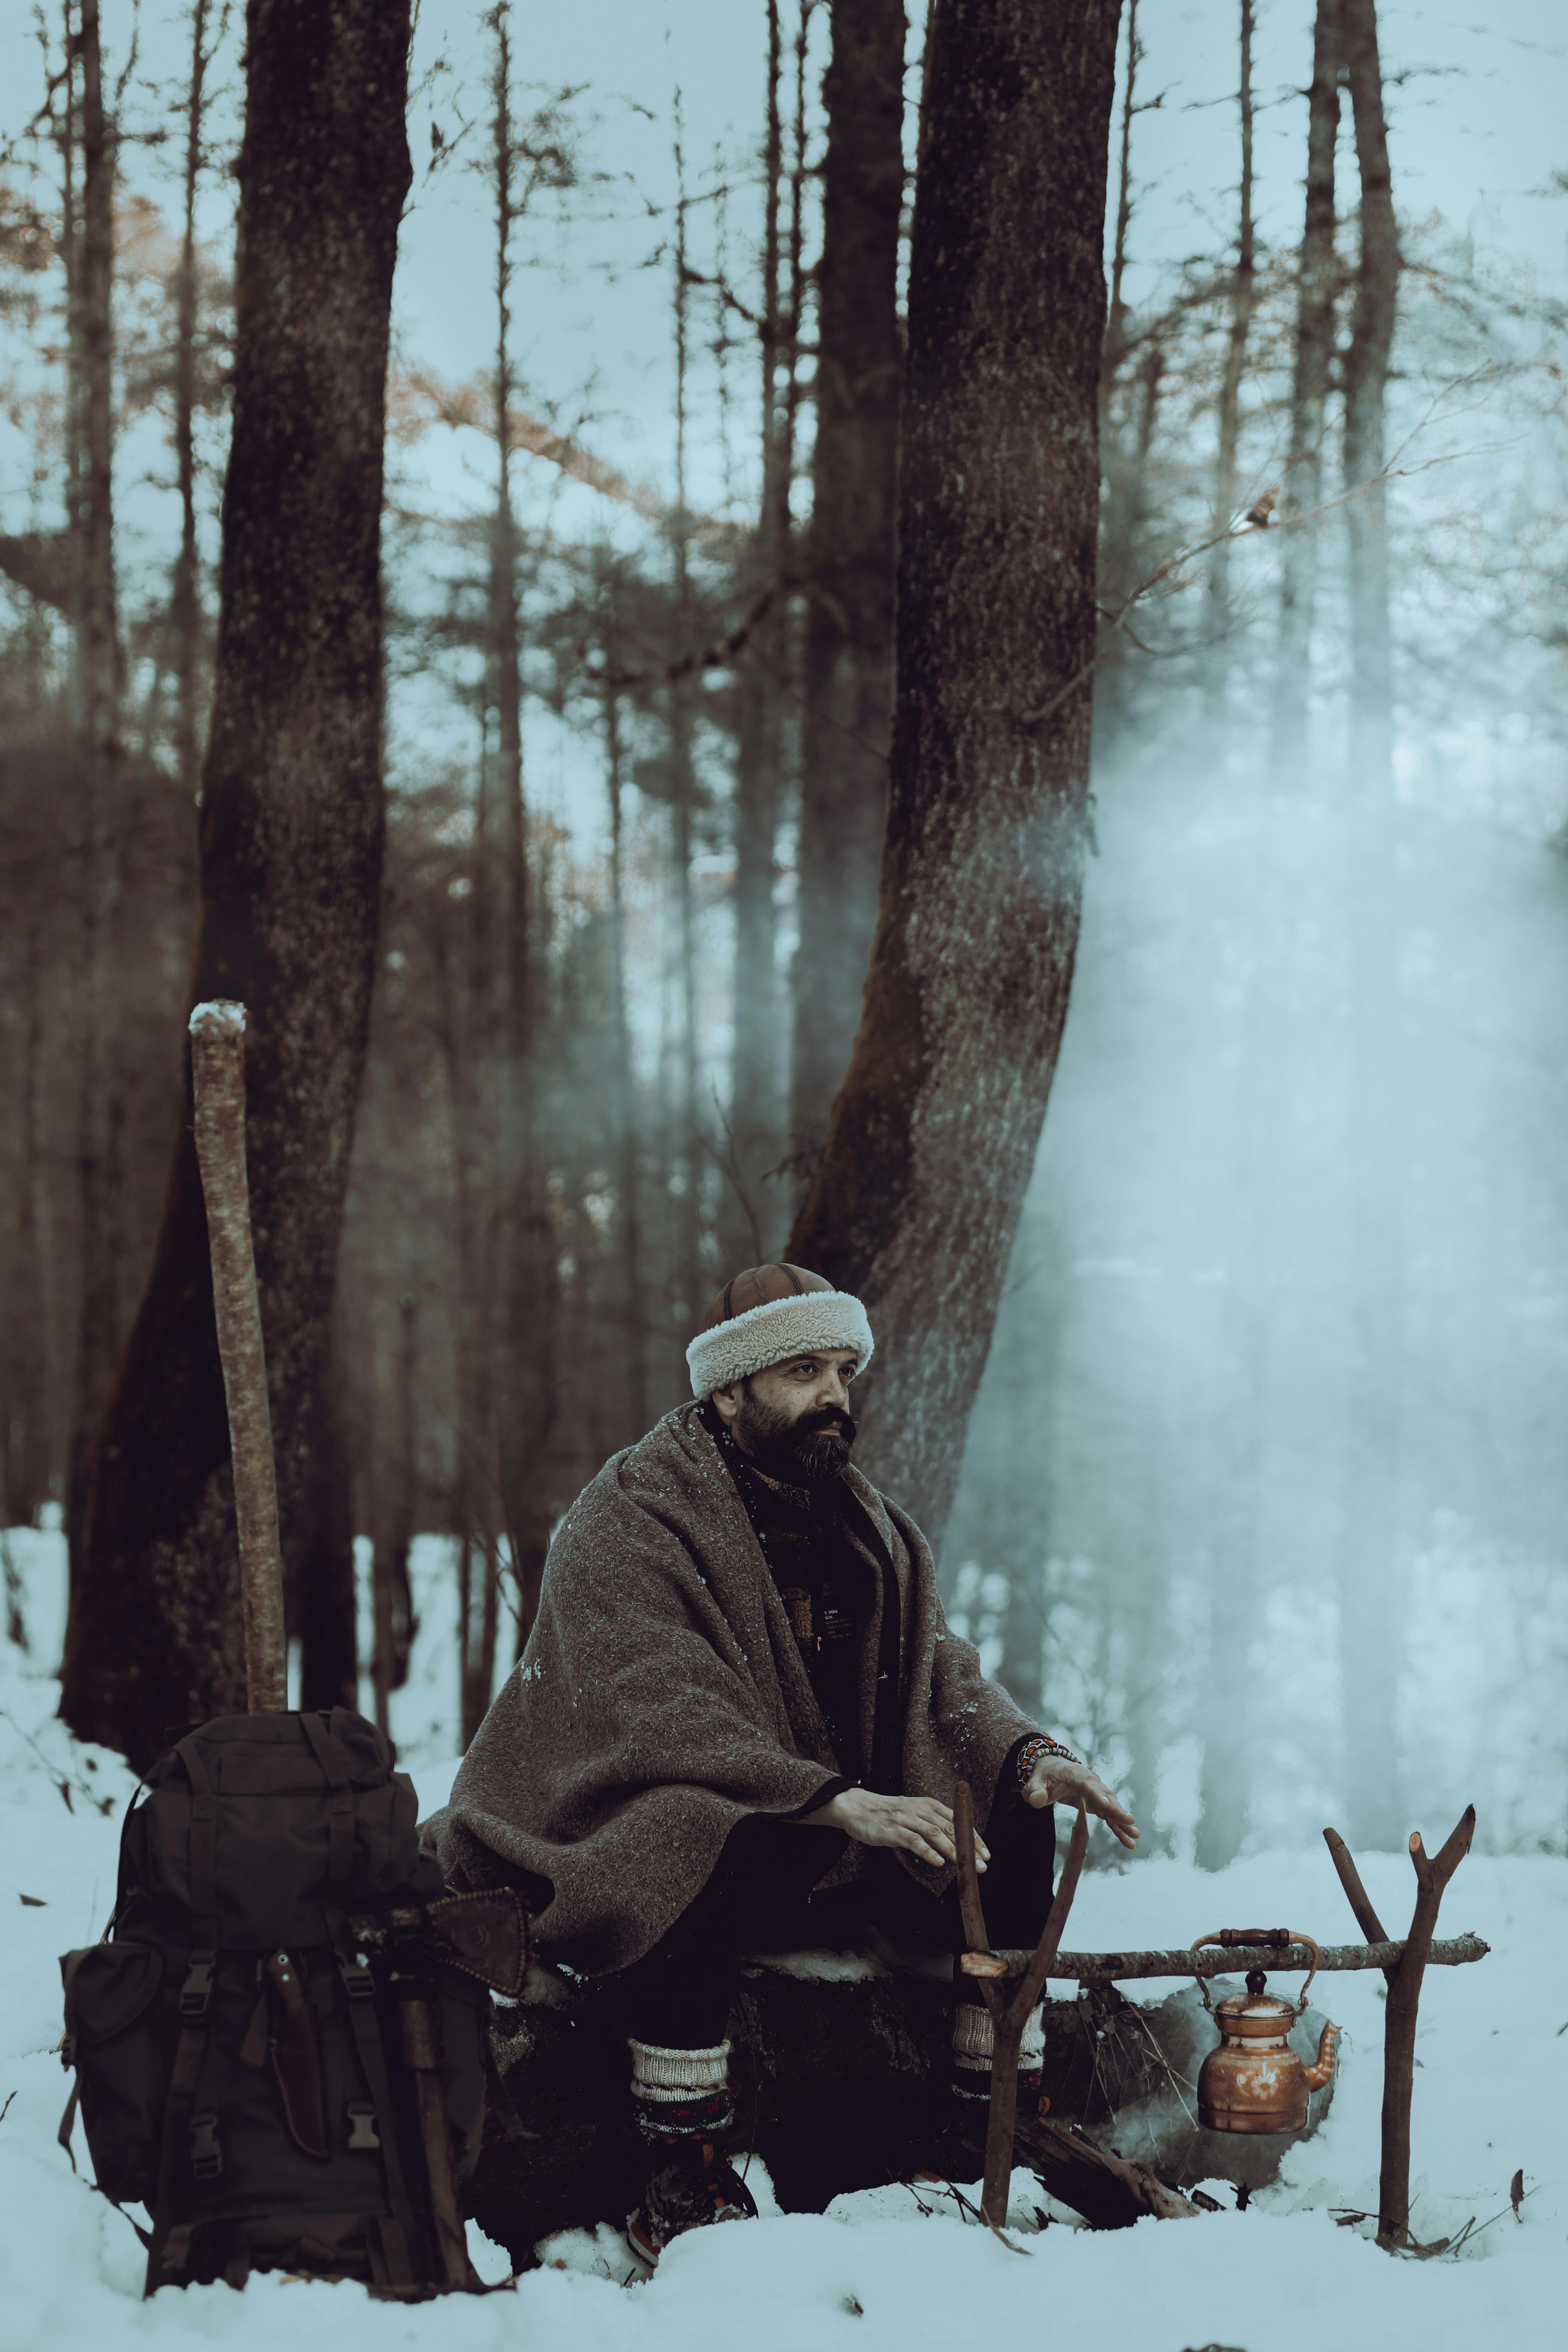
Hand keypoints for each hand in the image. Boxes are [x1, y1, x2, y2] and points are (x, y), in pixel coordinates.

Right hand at [799, 1787, 990, 1871]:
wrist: (858, 1808)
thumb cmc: (889, 1814)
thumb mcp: (914, 1814)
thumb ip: (933, 1825)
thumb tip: (954, 1844)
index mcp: (929, 1804)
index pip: (958, 1821)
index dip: (973, 1837)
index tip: (985, 1853)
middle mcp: (921, 1809)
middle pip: (950, 1829)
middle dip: (968, 1848)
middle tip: (981, 1865)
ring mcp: (907, 1819)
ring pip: (935, 1834)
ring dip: (953, 1851)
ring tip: (965, 1866)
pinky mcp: (893, 1830)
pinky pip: (914, 1841)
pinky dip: (927, 1852)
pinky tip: (938, 1862)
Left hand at [1026, 1756, 1139, 1850]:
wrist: (1053, 1769)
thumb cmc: (1043, 1776)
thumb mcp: (1034, 1783)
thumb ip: (1034, 1791)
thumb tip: (1036, 1800)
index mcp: (1075, 1774)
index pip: (1087, 1784)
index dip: (1097, 1795)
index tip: (1107, 1805)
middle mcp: (1090, 1782)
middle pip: (1105, 1796)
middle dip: (1117, 1809)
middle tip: (1130, 1822)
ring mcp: (1097, 1793)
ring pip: (1112, 1808)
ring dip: (1122, 1822)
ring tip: (1135, 1835)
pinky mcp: (1098, 1804)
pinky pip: (1109, 1817)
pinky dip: (1118, 1828)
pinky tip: (1128, 1841)